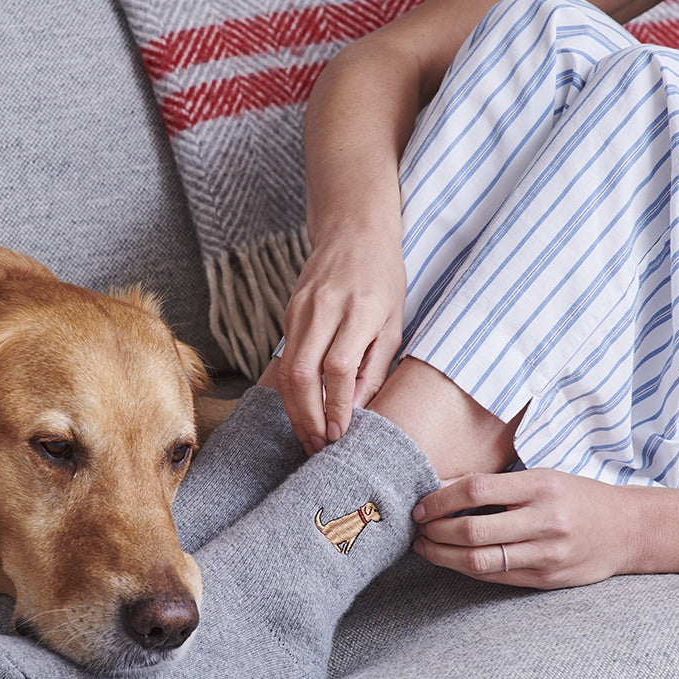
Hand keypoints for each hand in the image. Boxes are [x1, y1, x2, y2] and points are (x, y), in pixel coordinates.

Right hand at [273, 228, 404, 454]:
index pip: (339, 369)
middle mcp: (323, 309)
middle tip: (318, 446)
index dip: (337, 407)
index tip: (340, 434)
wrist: (353, 233)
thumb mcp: (393, 324)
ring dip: (294, 410)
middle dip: (308, 418)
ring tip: (308, 435)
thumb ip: (374, 368)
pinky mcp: (288, 313)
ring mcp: (300, 310)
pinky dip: (291, 390)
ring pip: (286, 371)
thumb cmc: (382, 280)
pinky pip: (285, 359)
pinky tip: (303, 409)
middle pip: (303, 375)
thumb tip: (357, 412)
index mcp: (359, 310)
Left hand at [411, 468, 636, 588]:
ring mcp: (546, 554)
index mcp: (541, 486)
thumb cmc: (576, 497)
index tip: (421, 505)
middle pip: (471, 530)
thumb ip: (495, 484)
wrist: (630, 529)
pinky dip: (465, 569)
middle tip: (417, 528)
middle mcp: (545, 520)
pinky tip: (450, 560)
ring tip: (425, 547)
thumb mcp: (542, 477)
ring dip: (442, 555)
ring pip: (479, 560)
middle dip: (434, 531)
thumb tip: (439, 488)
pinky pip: (494, 576)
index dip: (439, 499)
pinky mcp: (546, 579)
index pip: (475, 489)